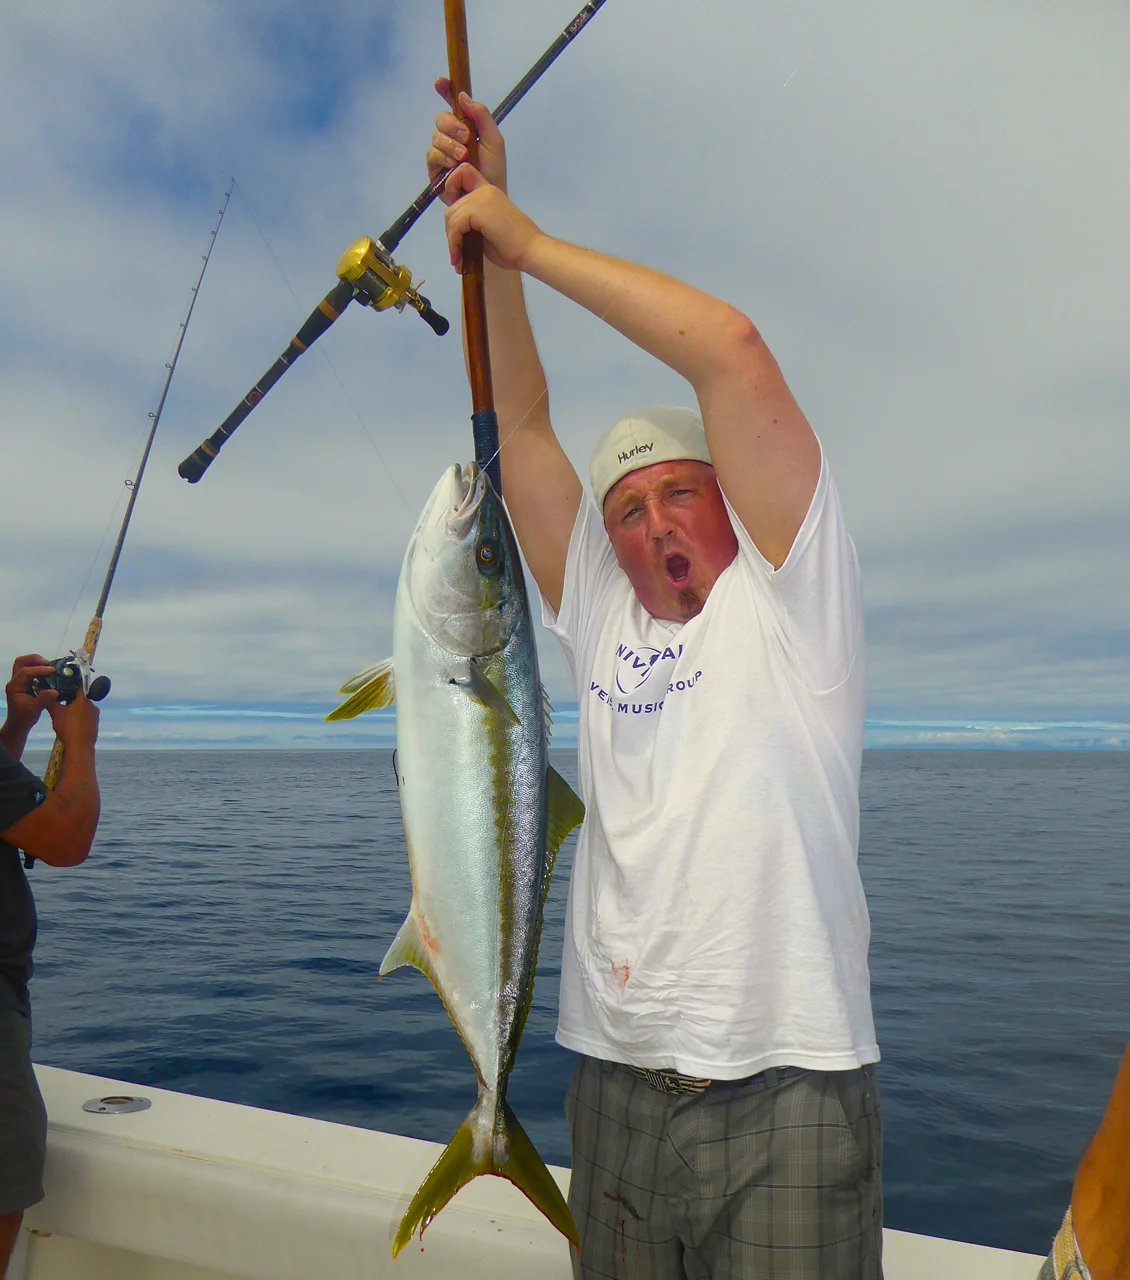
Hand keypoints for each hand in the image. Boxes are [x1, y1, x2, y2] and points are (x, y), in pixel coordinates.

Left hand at [4, 654, 56, 736]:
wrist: (18, 724)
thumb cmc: (24, 718)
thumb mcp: (34, 710)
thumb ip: (43, 699)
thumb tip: (55, 691)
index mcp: (15, 686)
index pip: (25, 672)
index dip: (39, 669)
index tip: (52, 670)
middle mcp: (15, 681)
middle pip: (21, 662)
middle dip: (34, 659)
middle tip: (48, 664)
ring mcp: (19, 682)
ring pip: (24, 664)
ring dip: (36, 662)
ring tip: (49, 667)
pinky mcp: (24, 683)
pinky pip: (30, 670)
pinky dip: (38, 668)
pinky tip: (47, 673)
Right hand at [46, 688, 98, 752]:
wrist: (79, 746)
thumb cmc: (68, 727)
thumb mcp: (55, 713)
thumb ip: (51, 701)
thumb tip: (46, 693)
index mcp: (84, 700)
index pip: (79, 686)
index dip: (72, 685)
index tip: (66, 684)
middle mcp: (92, 706)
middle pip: (81, 699)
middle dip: (72, 701)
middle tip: (62, 705)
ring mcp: (96, 716)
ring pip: (84, 709)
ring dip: (76, 711)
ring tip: (66, 718)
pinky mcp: (96, 724)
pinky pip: (87, 718)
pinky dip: (80, 719)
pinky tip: (73, 726)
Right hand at [428, 82, 506, 197]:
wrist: (486, 197)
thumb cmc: (493, 171)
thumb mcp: (494, 141)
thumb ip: (482, 116)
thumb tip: (463, 96)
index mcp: (467, 126)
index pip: (452, 104)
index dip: (444, 90)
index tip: (439, 82)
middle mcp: (452, 137)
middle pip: (441, 118)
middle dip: (452, 125)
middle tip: (466, 138)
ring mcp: (442, 152)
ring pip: (435, 136)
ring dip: (450, 144)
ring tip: (463, 157)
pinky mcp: (434, 168)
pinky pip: (431, 154)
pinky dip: (442, 157)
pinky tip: (454, 165)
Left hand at [443, 165, 543, 273]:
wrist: (531, 251)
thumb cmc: (514, 247)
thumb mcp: (488, 230)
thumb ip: (472, 224)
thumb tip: (453, 233)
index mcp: (489, 192)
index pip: (463, 172)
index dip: (452, 185)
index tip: (454, 214)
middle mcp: (484, 190)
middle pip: (452, 205)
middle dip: (451, 231)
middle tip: (457, 252)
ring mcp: (482, 198)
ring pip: (451, 216)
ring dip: (452, 241)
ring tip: (458, 260)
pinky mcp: (479, 210)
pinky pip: (455, 226)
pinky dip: (454, 245)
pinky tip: (459, 259)